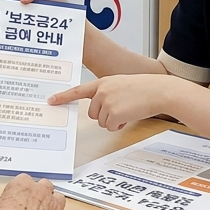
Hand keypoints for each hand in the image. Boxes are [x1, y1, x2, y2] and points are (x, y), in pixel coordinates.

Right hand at [0, 174, 73, 209]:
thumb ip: (3, 203)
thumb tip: (5, 207)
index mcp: (22, 184)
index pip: (24, 180)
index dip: (22, 191)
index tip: (19, 199)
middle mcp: (41, 190)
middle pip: (44, 186)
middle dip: (39, 195)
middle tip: (31, 208)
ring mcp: (55, 204)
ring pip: (58, 198)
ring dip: (53, 205)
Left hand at [49, 73, 183, 131]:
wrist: (159, 90)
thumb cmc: (143, 88)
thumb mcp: (120, 85)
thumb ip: (106, 93)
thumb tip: (98, 110)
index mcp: (102, 83)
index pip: (78, 90)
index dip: (63, 97)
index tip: (51, 101)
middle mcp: (102, 91)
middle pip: (93, 113)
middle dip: (105, 115)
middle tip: (121, 108)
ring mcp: (107, 102)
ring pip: (102, 121)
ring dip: (114, 120)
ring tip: (128, 109)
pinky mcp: (114, 113)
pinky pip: (111, 127)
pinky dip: (120, 125)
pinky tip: (130, 115)